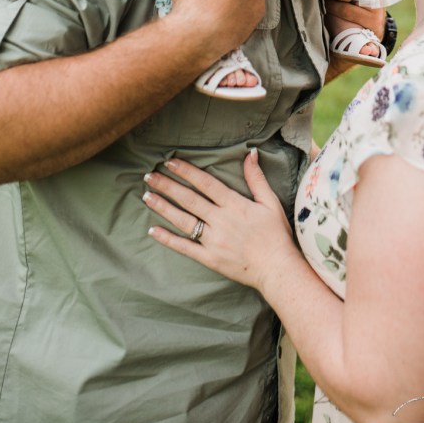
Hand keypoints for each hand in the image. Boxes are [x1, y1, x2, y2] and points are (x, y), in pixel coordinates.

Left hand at [143, 153, 296, 293]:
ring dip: (163, 207)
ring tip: (146, 196)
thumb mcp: (270, 202)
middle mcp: (221, 220)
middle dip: (168, 186)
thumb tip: (250, 153)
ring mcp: (213, 241)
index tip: (170, 162)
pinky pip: (185, 247)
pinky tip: (152, 230)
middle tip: (149, 175)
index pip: (205, 183)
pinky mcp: (209, 258)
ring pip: (183, 221)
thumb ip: (256, 178)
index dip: (187, 172)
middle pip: (189, 199)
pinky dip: (168, 239)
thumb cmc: (276, 234)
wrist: (277, 268)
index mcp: (234, 204)